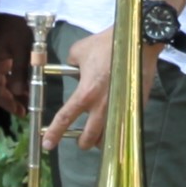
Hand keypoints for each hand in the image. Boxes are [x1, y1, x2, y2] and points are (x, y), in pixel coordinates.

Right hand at [0, 15, 33, 118]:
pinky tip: (27, 86)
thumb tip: (17, 93)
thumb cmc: (22, 27)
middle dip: (9, 99)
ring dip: (14, 92)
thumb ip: (20, 72)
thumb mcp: (23, 50)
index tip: (17, 111)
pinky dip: (17, 81)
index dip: (4, 101)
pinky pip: (9, 72)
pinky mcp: (6, 53)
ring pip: (3, 80)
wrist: (22, 6)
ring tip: (27, 101)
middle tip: (23, 110)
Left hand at [41, 24, 159, 152]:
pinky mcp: (135, 106)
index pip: (65, 118)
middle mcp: (102, 106)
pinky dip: (117, 126)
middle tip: (81, 141)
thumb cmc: (107, 45)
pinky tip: (115, 121)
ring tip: (98, 135)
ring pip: (109, 137)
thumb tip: (72, 70)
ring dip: (101, 139)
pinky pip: (123, 123)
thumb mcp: (79, 51)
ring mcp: (120, 108)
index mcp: (86, 93)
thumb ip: (71, 64)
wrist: (137, 42)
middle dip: (83, 143)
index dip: (54, 133)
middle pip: (89, 137)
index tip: (48, 144)